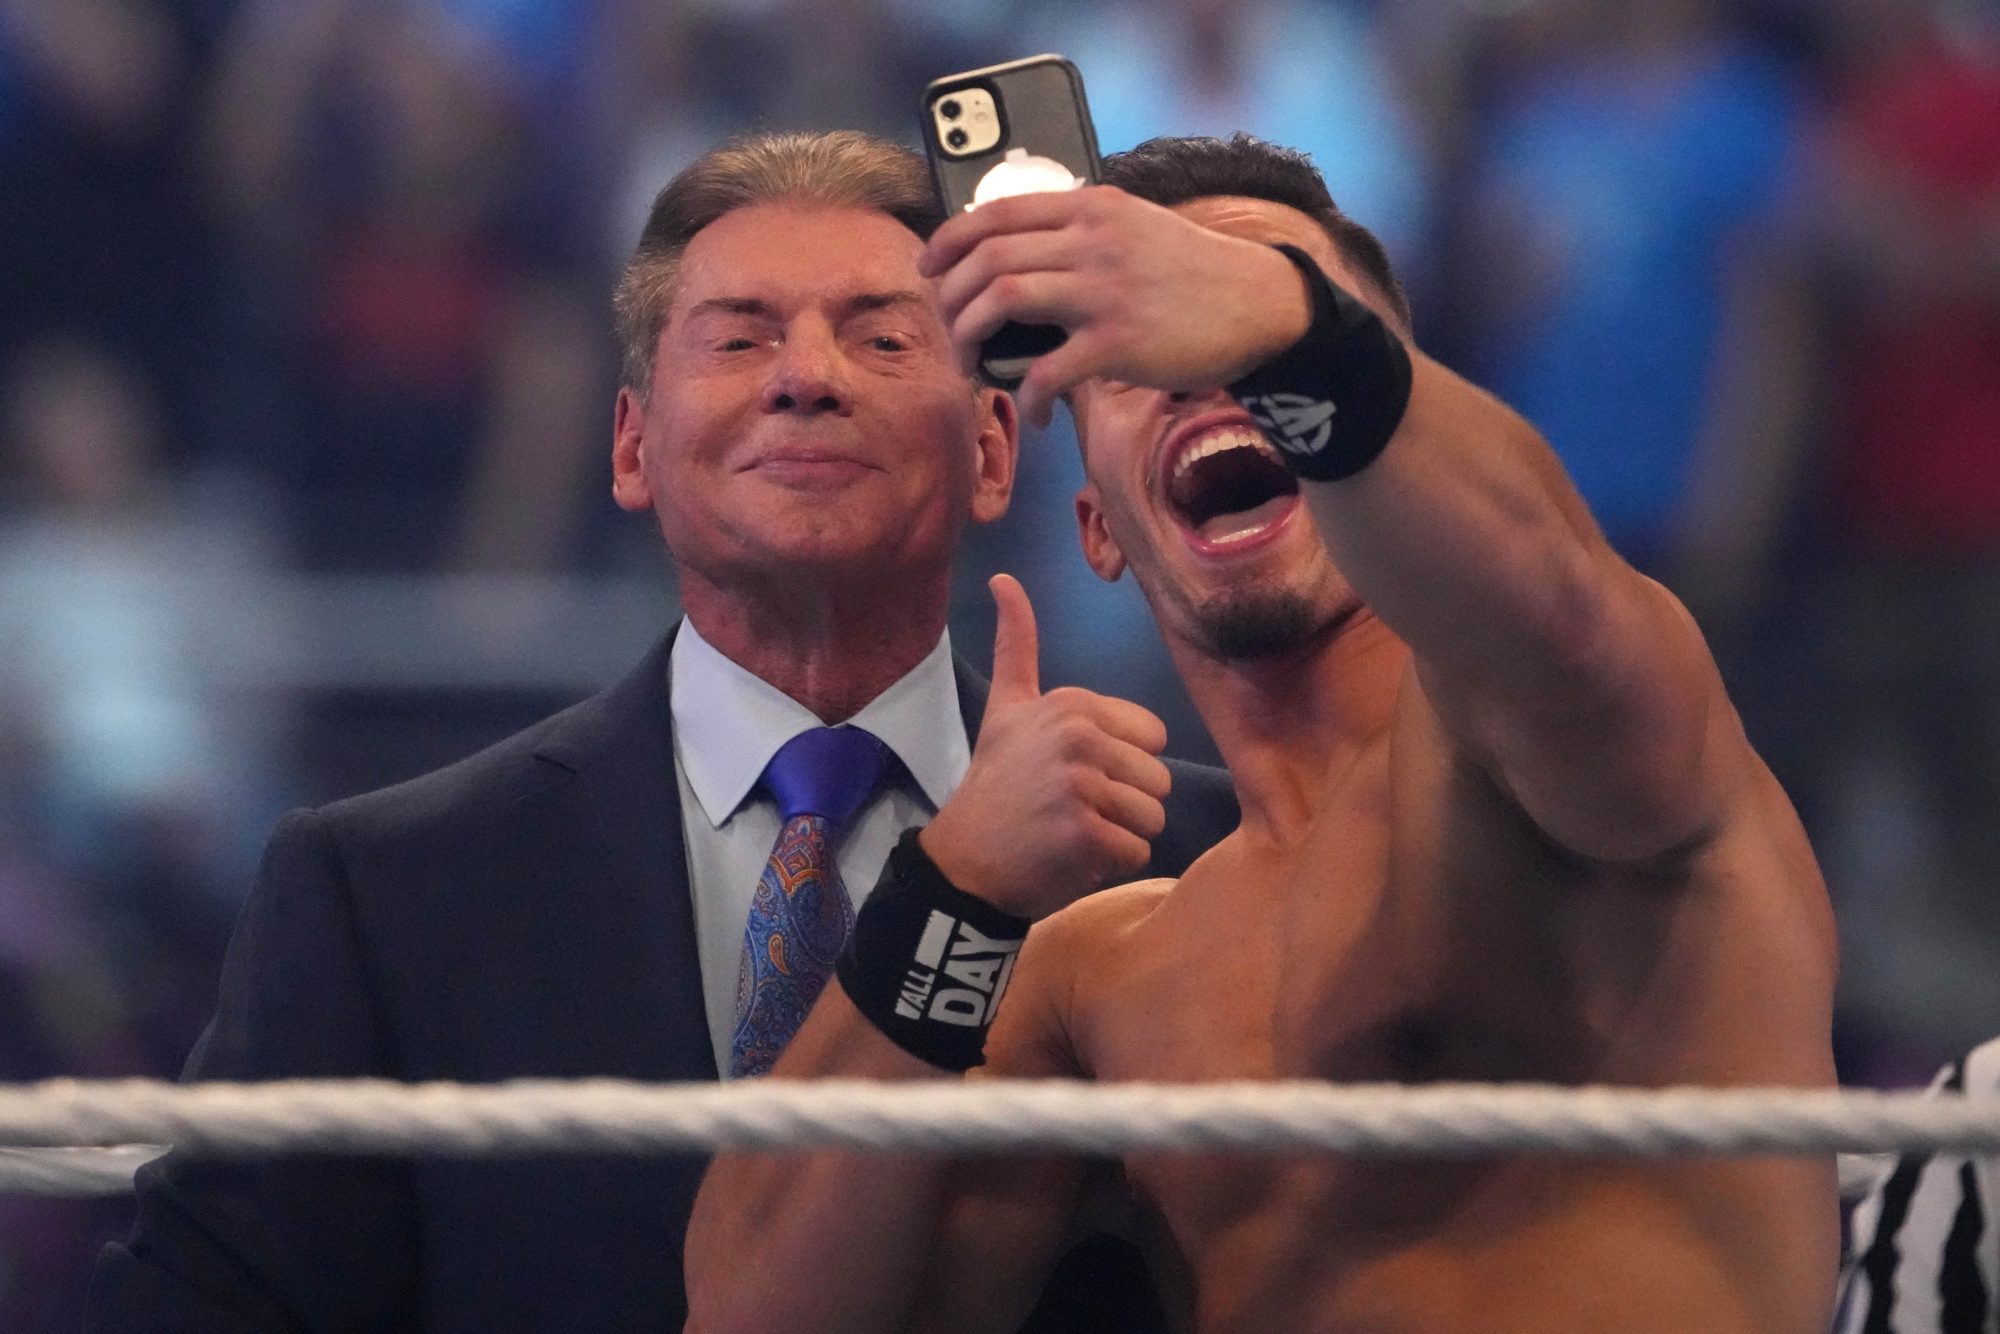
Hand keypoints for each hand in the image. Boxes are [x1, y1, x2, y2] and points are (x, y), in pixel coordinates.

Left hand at [920, 186, 1311, 426]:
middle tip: (949, 331)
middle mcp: (1092, 241)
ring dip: (971, 338)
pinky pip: (1048, 371)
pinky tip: (1035, 410)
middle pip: (986, 260)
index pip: (995, 212)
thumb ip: (1080, 232)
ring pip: (1001, 301)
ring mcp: (1104, 291)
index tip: (929, 267)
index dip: (949, 241)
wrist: (1261, 303)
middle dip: (950, 300)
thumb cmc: (1193, 272)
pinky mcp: (1120, 343)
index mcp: (1091, 208)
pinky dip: (1029, 395)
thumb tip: (1013, 257)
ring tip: (973, 366)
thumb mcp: (1135, 226)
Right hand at [920, 574, 1171, 918]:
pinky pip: (1137, 851)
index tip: (1075, 773)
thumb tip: (1003, 577)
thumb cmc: (996, 783)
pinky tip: (1073, 855)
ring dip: (1122, 835)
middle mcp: (1081, 735)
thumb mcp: (1005, 706)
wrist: (965, 858)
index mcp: (1074, 703)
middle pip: (1159, 779)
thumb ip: (1016, 644)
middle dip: (1125, 803)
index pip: (1153, 737)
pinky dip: (1111, 864)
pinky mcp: (1086, 833)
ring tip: (1075, 832)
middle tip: (1073, 808)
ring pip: (1152, 817)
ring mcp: (1083, 784)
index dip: (1123, 763)